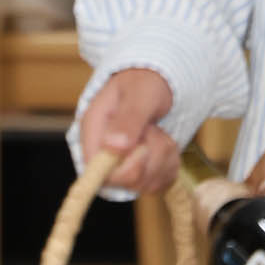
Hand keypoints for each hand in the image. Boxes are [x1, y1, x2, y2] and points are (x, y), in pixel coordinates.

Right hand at [80, 67, 178, 193]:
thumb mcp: (140, 92)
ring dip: (164, 157)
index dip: (122, 168)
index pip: (97, 171)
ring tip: (160, 131)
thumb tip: (115, 146)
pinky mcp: (142, 172)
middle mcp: (104, 153)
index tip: (142, 147)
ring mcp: (122, 165)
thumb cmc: (145, 81)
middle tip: (154, 130)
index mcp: (93, 131)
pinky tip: (167, 143)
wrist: (159, 82)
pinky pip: (160, 183)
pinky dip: (171, 164)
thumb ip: (128, 118)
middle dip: (150, 157)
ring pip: (147, 184)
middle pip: (126, 181)